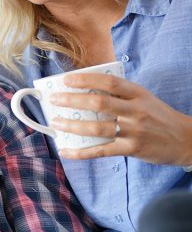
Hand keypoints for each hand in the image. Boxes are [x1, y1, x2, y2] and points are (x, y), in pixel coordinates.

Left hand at [49, 73, 191, 165]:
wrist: (186, 139)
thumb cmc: (158, 116)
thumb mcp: (143, 98)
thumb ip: (120, 94)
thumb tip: (84, 91)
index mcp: (138, 93)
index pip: (109, 82)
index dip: (85, 79)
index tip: (66, 80)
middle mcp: (135, 110)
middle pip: (99, 102)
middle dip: (72, 100)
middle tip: (54, 100)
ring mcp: (134, 131)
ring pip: (97, 127)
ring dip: (72, 125)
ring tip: (56, 123)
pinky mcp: (131, 149)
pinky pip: (101, 151)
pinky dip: (81, 152)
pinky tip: (65, 150)